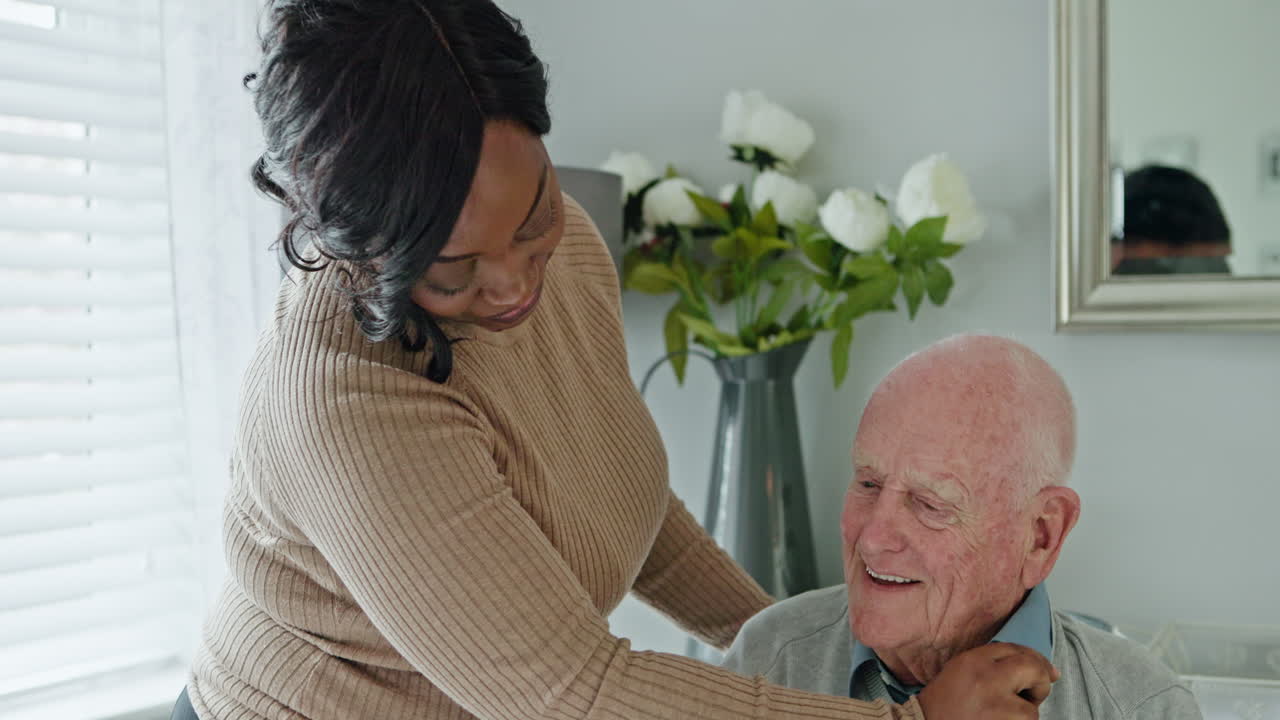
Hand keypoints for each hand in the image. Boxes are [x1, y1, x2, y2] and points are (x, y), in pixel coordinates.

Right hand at [915, 642, 1058, 719]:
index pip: (1014, 649)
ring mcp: (996, 704)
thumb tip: (1051, 672)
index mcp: (972, 660)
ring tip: (1003, 716)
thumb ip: (994, 665)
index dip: (1034, 659)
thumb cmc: (944, 705)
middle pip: (1032, 667)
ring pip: (1031, 707)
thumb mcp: (961, 672)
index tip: (1045, 672)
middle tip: (1036, 693)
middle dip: (1041, 681)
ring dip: (1025, 713)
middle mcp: (985, 677)